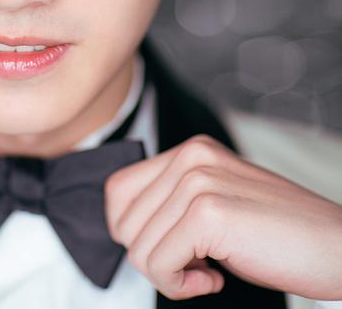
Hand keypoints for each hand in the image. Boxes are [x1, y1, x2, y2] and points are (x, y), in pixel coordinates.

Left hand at [104, 134, 341, 300]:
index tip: (168, 250)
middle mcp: (191, 157)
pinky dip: (180, 286)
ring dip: (169, 275)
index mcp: (191, 151)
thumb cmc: (278, 237)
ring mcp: (198, 181)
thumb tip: (126, 228)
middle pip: (123, 221)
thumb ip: (174, 203)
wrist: (338, 248)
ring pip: (138, 247)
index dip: (130, 231)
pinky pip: (159, 264)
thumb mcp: (217, 204)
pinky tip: (216, 280)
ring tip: (209, 271)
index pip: (118, 189)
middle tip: (195, 266)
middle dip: (151, 257)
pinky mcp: (208, 213)